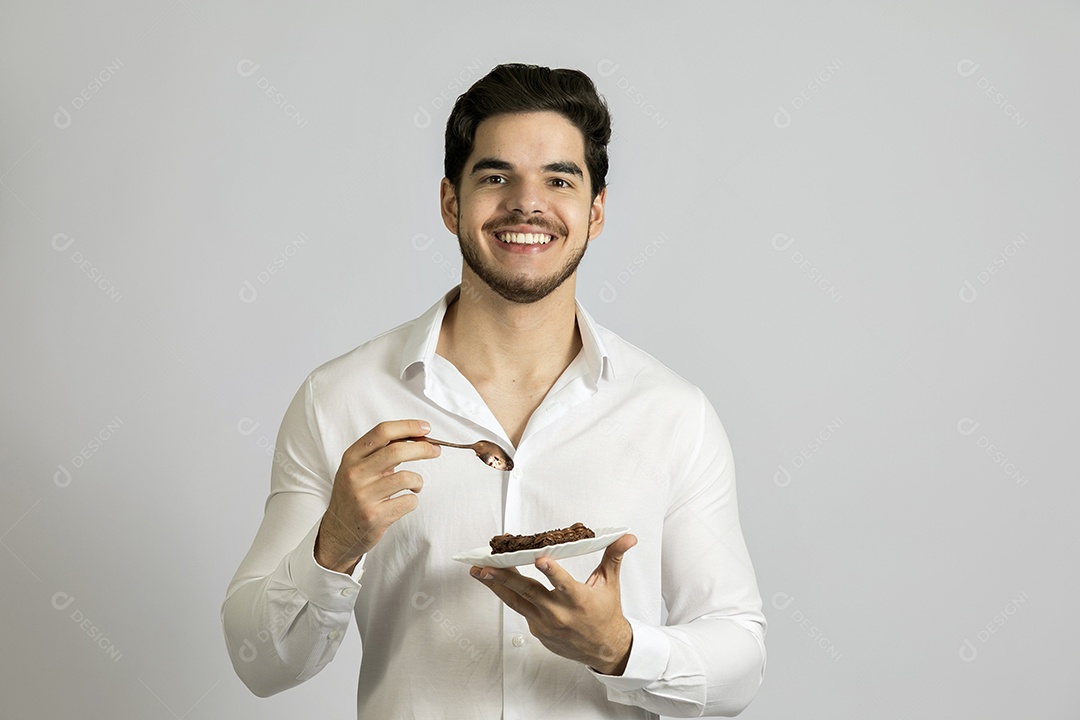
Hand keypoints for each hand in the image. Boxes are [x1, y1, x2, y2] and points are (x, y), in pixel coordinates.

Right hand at [315, 420, 440, 572]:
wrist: (338, 532)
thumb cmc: (353, 495)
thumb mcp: (358, 468)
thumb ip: (381, 452)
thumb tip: (417, 437)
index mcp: (352, 457)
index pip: (382, 432)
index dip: (408, 426)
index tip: (425, 428)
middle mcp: (356, 474)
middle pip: (397, 451)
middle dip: (423, 448)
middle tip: (435, 450)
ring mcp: (364, 496)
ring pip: (406, 478)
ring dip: (418, 480)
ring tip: (415, 485)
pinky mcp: (375, 516)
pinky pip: (408, 501)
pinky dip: (413, 500)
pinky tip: (405, 501)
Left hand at [471, 533, 637, 674]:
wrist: (603, 649)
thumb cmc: (605, 614)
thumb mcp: (610, 584)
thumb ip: (613, 557)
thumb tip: (627, 537)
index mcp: (578, 600)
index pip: (563, 583)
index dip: (552, 572)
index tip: (540, 560)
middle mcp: (559, 613)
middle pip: (528, 592)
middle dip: (505, 577)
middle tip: (487, 565)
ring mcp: (545, 624)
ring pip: (516, 601)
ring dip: (496, 586)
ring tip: (479, 572)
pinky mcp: (537, 631)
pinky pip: (521, 610)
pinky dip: (510, 596)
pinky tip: (496, 582)